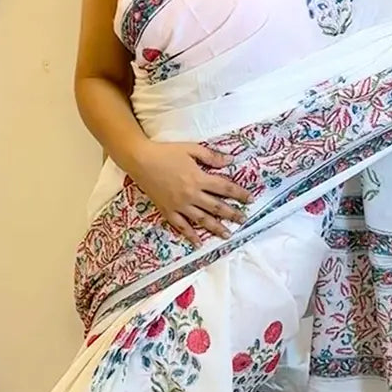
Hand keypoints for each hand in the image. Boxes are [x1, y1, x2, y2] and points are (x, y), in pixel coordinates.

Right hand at [130, 140, 250, 243]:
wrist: (140, 160)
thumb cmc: (166, 152)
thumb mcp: (191, 149)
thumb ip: (212, 156)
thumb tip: (230, 161)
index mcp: (199, 178)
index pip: (225, 188)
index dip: (240, 194)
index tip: (251, 199)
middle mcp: (192, 194)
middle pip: (217, 207)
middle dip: (232, 214)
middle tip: (244, 220)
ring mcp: (180, 205)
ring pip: (202, 220)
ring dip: (216, 228)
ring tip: (227, 235)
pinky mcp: (168, 210)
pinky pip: (181, 226)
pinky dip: (190, 235)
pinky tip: (198, 243)